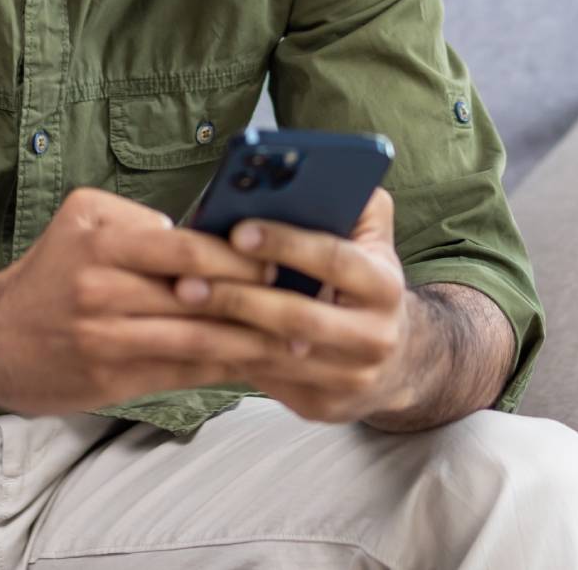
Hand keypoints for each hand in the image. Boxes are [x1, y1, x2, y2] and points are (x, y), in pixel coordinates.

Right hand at [0, 186, 287, 414]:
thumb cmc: (47, 274)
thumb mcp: (82, 221)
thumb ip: (140, 222)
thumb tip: (206, 234)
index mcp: (102, 241)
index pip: (188, 247)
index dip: (240, 258)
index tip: (283, 262)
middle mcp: (102, 288)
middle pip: (200, 296)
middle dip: (259, 302)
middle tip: (309, 304)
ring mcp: (107, 337)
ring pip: (198, 341)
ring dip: (253, 343)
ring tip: (298, 342)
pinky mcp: (111, 378)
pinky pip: (182, 373)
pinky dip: (224, 370)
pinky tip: (257, 367)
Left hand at [172, 187, 421, 422]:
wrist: (399, 362)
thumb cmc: (366, 282)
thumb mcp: (374, 240)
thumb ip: (352, 202)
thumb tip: (306, 171)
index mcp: (385, 287)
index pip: (335, 260)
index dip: (286, 243)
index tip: (238, 229)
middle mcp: (374, 336)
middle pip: (298, 315)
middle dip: (239, 296)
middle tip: (185, 279)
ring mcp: (348, 378)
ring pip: (275, 354)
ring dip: (221, 330)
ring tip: (178, 305)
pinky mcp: (323, 406)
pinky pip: (265, 381)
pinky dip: (225, 358)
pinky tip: (188, 338)